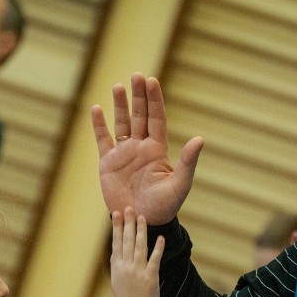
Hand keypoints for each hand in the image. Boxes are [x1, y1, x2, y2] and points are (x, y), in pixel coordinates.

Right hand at [92, 73, 203, 224]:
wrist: (141, 221)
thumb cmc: (164, 206)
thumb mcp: (179, 184)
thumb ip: (187, 162)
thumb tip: (200, 140)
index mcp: (157, 149)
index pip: (156, 118)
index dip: (154, 100)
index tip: (151, 80)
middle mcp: (141, 148)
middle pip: (139, 115)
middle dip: (138, 96)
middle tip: (136, 75)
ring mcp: (124, 154)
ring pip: (121, 124)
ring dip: (119, 105)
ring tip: (117, 86)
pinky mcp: (108, 164)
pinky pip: (103, 141)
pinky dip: (98, 126)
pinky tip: (96, 109)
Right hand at [110, 207, 163, 296]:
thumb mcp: (117, 281)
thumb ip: (118, 266)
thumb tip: (115, 253)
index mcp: (117, 267)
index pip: (116, 242)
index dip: (117, 227)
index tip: (116, 213)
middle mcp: (126, 267)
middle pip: (127, 241)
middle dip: (128, 223)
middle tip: (129, 207)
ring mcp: (138, 272)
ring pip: (139, 246)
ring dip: (141, 231)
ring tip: (142, 217)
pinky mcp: (150, 278)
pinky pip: (154, 260)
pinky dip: (157, 248)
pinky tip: (160, 238)